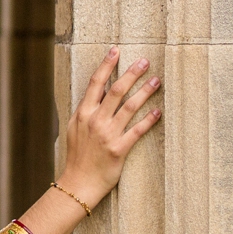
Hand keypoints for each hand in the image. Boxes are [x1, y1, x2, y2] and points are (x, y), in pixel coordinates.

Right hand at [61, 48, 161, 207]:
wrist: (78, 182)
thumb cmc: (77, 156)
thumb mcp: (74, 129)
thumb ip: (85, 112)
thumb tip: (95, 96)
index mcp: (83, 113)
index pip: (95, 83)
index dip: (106, 65)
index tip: (116, 51)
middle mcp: (95, 120)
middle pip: (115, 91)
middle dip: (131, 74)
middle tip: (145, 62)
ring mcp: (107, 134)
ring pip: (128, 107)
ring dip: (144, 92)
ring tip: (156, 81)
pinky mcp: (119, 149)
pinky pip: (137, 131)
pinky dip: (148, 120)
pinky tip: (158, 111)